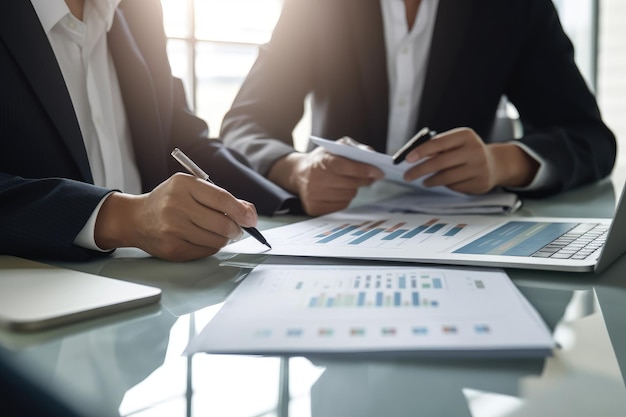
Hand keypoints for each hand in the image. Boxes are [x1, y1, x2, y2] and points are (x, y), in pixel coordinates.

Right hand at [94, 173, 258, 260]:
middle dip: (237, 229)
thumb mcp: (191, 188)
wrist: (136, 219)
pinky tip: (202, 238)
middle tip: (237, 229)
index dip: (242, 211)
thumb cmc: (169, 200)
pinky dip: (211, 246)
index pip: (223, 199)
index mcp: (183, 185)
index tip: (252, 219)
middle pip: (223, 224)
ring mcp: (173, 229)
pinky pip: (206, 251)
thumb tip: (250, 212)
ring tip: (218, 232)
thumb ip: (220, 198)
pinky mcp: (173, 249)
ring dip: (224, 238)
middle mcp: (176, 206)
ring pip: (217, 240)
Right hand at [269, 143, 383, 215]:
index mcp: (321, 161)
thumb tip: (372, 155)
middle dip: (363, 180)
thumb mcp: (336, 148)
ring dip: (353, 190)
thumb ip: (355, 148)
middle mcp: (315, 179)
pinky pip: (341, 206)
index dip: (363, 170)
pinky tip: (339, 192)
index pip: (345, 167)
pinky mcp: (314, 208)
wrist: (299, 174)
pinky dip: (345, 199)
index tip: (378, 172)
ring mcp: (313, 195)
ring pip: (348, 196)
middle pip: (350, 184)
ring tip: (347, 183)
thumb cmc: (322, 160)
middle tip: (370, 177)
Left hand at [403, 127, 537, 193]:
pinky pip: (455, 187)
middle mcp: (474, 150)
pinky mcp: (480, 183)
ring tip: (424, 181)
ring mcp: (479, 168)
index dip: (421, 151)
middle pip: (440, 162)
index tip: (407, 159)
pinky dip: (446, 186)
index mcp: (465, 136)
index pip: (438, 143)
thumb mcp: (455, 143)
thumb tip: (411, 158)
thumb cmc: (466, 151)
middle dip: (420, 170)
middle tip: (407, 176)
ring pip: (446, 177)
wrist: (495, 164)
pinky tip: (445, 183)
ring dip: (431, 180)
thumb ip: (437, 147)